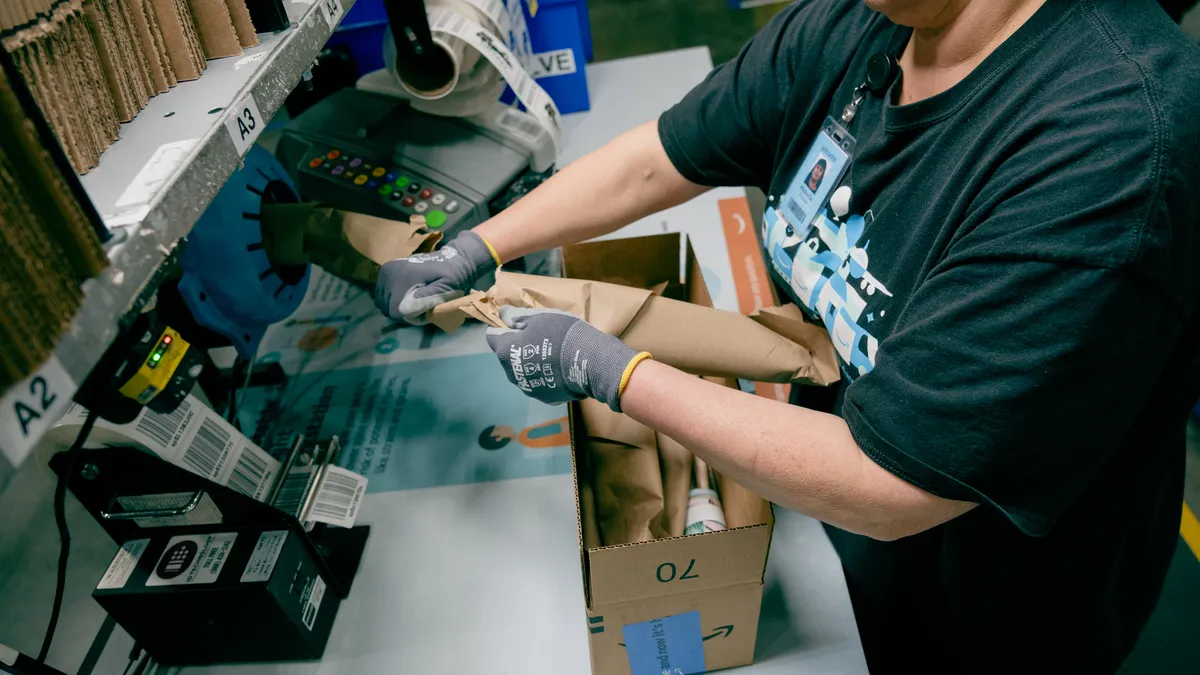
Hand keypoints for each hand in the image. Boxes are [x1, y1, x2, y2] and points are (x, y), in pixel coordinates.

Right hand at [374, 231, 498, 322]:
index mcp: (401, 278)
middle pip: (388, 308)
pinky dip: (394, 299)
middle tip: (423, 306)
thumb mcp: (446, 288)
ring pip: (384, 302)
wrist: (453, 258)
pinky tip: (408, 295)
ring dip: (398, 306)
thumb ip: (428, 298)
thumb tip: (405, 309)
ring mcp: (385, 271)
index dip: (411, 317)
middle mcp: (388, 273)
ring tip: (416, 300)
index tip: (426, 311)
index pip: (395, 312)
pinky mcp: (386, 271)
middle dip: (405, 312)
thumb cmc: (452, 275)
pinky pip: (383, 295)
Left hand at [485, 307, 650, 411]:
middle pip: (507, 357)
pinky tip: (559, 370)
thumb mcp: (539, 317)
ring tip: (551, 357)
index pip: (493, 336)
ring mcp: (527, 388)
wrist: (589, 362)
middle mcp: (510, 373)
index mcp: (505, 351)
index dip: (504, 328)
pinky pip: (539, 384)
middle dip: (517, 348)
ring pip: (522, 372)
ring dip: (530, 364)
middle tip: (539, 339)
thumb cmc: (561, 334)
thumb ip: (516, 316)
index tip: (518, 324)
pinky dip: (544, 377)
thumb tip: (501, 314)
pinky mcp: (543, 397)